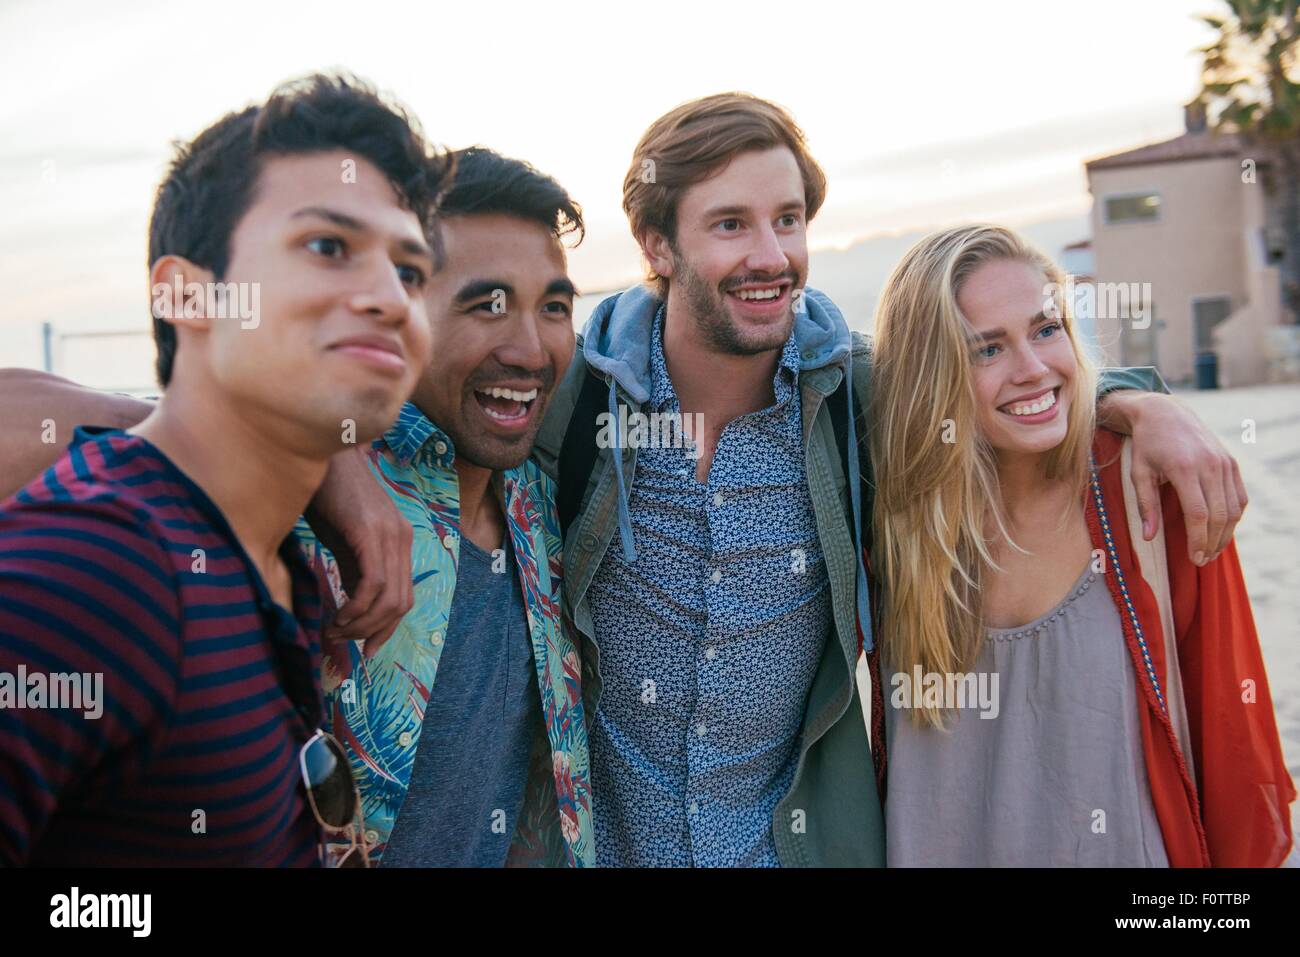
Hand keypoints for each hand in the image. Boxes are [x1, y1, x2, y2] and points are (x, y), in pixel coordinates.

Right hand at [305, 447, 412, 657]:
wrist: (318, 451)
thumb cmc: (324, 493)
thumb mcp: (342, 538)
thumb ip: (353, 568)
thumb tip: (350, 608)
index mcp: (398, 540)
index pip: (404, 596)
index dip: (386, 628)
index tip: (365, 649)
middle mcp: (401, 538)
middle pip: (401, 604)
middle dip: (372, 631)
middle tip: (342, 642)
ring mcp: (390, 534)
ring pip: (389, 599)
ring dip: (360, 624)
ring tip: (333, 630)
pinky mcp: (371, 532)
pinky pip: (373, 584)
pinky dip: (356, 608)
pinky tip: (336, 615)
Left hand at [1100, 391, 1247, 564]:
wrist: (1165, 413)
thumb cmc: (1146, 445)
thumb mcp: (1138, 474)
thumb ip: (1146, 506)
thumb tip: (1149, 538)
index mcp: (1185, 468)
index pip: (1198, 514)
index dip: (1198, 539)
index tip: (1193, 558)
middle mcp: (1210, 465)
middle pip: (1219, 515)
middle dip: (1212, 543)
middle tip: (1201, 561)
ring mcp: (1225, 463)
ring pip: (1234, 508)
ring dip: (1225, 534)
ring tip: (1211, 551)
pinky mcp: (1232, 463)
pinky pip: (1240, 497)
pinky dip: (1234, 517)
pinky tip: (1222, 531)